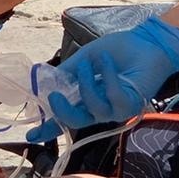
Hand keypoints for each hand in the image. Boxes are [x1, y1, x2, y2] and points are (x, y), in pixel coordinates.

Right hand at [45, 16, 178, 130]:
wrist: (146, 42)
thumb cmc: (118, 51)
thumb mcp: (85, 57)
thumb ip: (67, 72)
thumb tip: (44, 81)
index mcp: (86, 98)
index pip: (65, 117)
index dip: (48, 127)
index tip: (32, 135)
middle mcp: (99, 108)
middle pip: (76, 121)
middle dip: (62, 110)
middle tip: (54, 95)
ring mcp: (116, 109)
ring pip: (94, 109)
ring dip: (87, 83)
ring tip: (92, 61)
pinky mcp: (131, 105)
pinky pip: (113, 98)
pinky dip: (108, 76)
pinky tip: (108, 61)